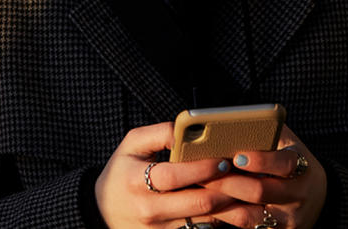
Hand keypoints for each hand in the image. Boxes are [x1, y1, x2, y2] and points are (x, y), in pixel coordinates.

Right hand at [95, 122, 236, 227]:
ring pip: (205, 221)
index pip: (174, 176)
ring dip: (229, 206)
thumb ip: (160, 132)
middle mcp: (149, 209)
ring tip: (243, 188)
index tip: (223, 159)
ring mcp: (161, 228)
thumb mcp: (131, 144)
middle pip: (197, 203)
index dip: (202, 168)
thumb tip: (188, 128)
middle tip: (242, 174)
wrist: (104, 211)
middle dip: (226, 188)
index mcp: (136, 181)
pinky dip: (220, 218)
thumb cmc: (122, 172)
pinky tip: (231, 204)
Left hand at [200, 126, 326, 228]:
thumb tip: (234, 120)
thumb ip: (268, 131)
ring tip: (200, 188)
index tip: (237, 156)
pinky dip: (224, 216)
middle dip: (228, 182)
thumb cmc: (290, 161)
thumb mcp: (287, 145)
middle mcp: (297, 196)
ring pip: (248, 215)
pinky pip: (245, 228)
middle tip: (204, 173)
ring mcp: (287, 219)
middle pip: (260, 191)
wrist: (315, 198)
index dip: (261, 160)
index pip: (285, 163)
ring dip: (220, 202)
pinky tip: (208, 205)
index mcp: (303, 168)